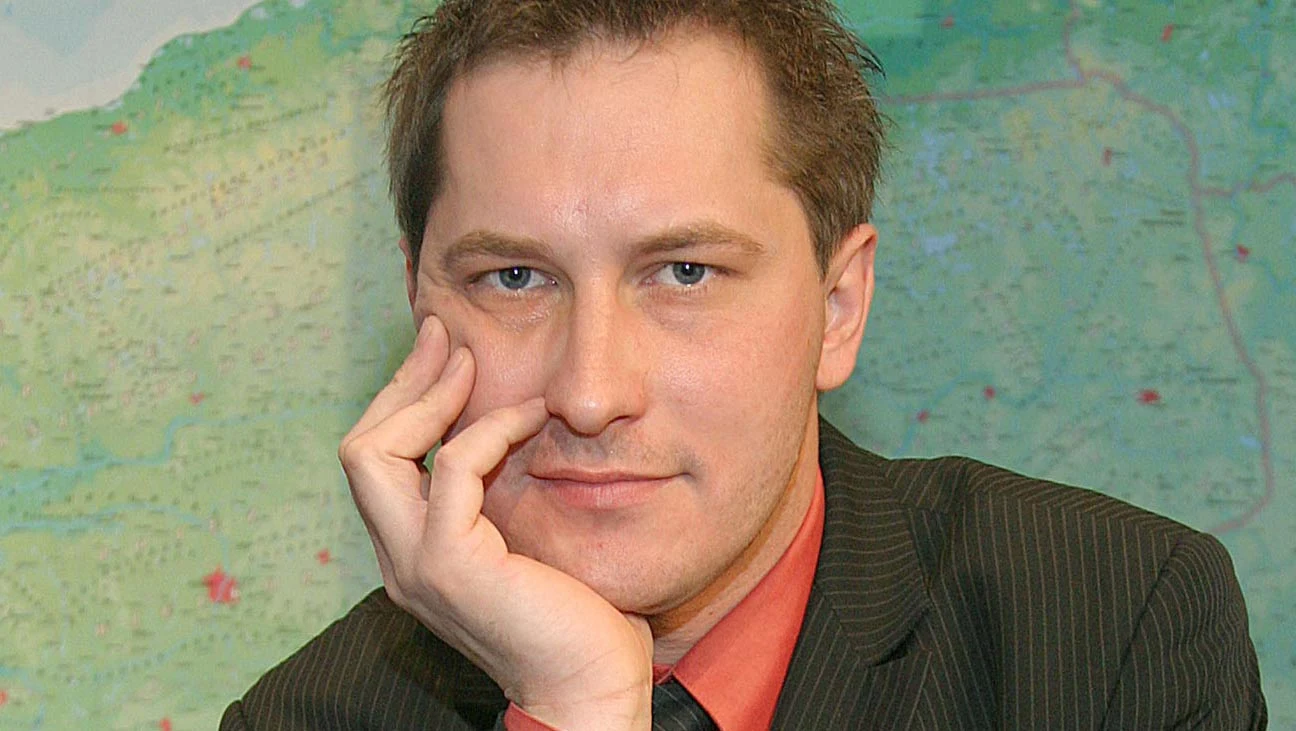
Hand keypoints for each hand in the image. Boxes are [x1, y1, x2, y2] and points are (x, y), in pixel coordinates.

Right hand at [338, 317, 652, 729]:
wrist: (591, 686)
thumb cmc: (577, 618)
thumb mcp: (527, 539)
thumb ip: (502, 495)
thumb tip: (516, 423)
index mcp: (414, 553)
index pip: (378, 462)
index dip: (404, 400)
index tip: (444, 354)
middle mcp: (400, 560)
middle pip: (361, 448)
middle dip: (402, 383)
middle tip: (445, 337)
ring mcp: (417, 564)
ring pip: (375, 453)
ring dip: (429, 396)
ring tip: (472, 363)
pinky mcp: (451, 564)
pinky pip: (451, 468)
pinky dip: (487, 430)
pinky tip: (529, 417)